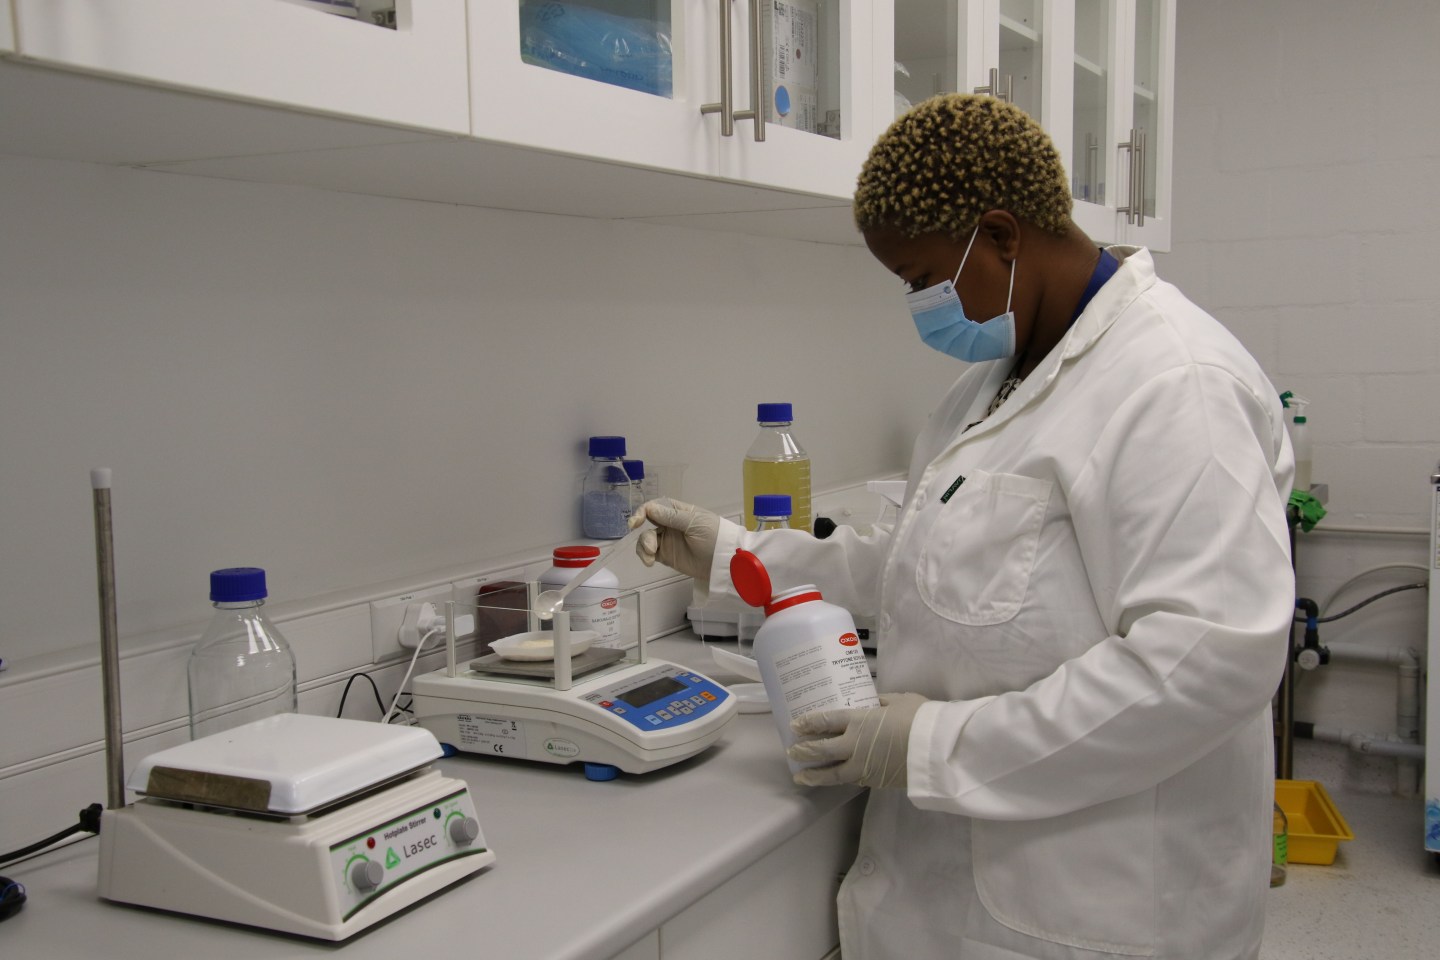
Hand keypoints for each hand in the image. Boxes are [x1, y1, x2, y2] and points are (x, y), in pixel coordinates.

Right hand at [630, 498, 720, 581]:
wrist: (723, 562)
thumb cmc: (713, 537)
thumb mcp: (695, 523)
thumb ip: (672, 517)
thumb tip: (650, 508)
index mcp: (679, 512)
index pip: (657, 505)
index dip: (644, 510)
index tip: (637, 519)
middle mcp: (671, 524)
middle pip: (648, 519)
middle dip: (639, 523)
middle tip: (634, 528)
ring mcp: (667, 540)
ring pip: (646, 537)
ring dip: (644, 543)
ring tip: (651, 554)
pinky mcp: (666, 555)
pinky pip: (649, 552)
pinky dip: (644, 555)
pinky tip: (649, 562)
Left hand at [787, 693, 928, 788]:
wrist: (937, 751)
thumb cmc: (920, 718)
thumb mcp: (899, 701)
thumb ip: (881, 702)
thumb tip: (872, 702)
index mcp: (859, 720)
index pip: (826, 721)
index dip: (808, 723)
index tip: (795, 725)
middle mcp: (855, 744)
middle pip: (822, 749)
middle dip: (804, 750)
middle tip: (792, 752)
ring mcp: (863, 766)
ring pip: (832, 773)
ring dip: (815, 774)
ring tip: (801, 777)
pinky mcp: (875, 781)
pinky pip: (851, 779)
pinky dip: (839, 779)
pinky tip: (834, 779)